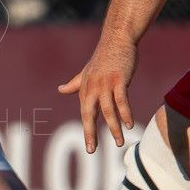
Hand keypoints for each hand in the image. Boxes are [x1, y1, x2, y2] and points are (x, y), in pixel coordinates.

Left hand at [59, 32, 137, 151]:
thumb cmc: (103, 56)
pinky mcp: (119, 79)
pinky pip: (121, 100)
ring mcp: (105, 83)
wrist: (116, 38)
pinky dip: (125, 113)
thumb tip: (60, 89)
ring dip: (113, 128)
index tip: (90, 148)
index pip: (85, 114)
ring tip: (119, 143)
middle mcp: (92, 87)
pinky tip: (129, 125)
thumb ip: (75, 83)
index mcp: (85, 88)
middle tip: (92, 151)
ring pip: (108, 110)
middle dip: (90, 133)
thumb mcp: (86, 71)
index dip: (87, 131)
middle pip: (89, 114)